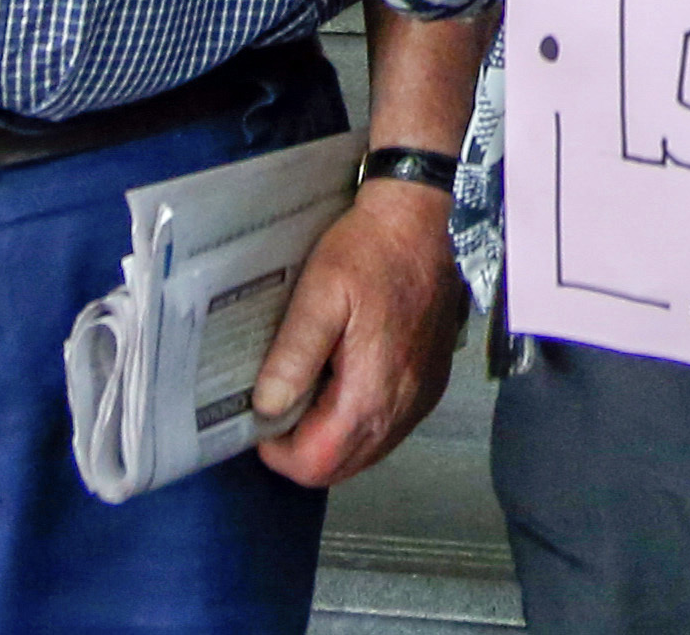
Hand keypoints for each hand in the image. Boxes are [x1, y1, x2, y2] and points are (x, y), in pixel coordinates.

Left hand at [250, 180, 467, 486]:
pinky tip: (342, 383)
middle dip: (302, 449)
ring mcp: (420, 401)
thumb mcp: (320, 292)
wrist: (428, 221)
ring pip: (365, 453)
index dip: (278, 452)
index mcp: (371, 393)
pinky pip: (387, 430)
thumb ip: (294, 354)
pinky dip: (357, 424)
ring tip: (308, 390)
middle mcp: (401, 409)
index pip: (317, 464)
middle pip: (340, 468)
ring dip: (330, 438)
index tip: (260, 417)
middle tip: (280, 403)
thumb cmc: (371, 251)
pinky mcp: (429, 386)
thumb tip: (266, 407)